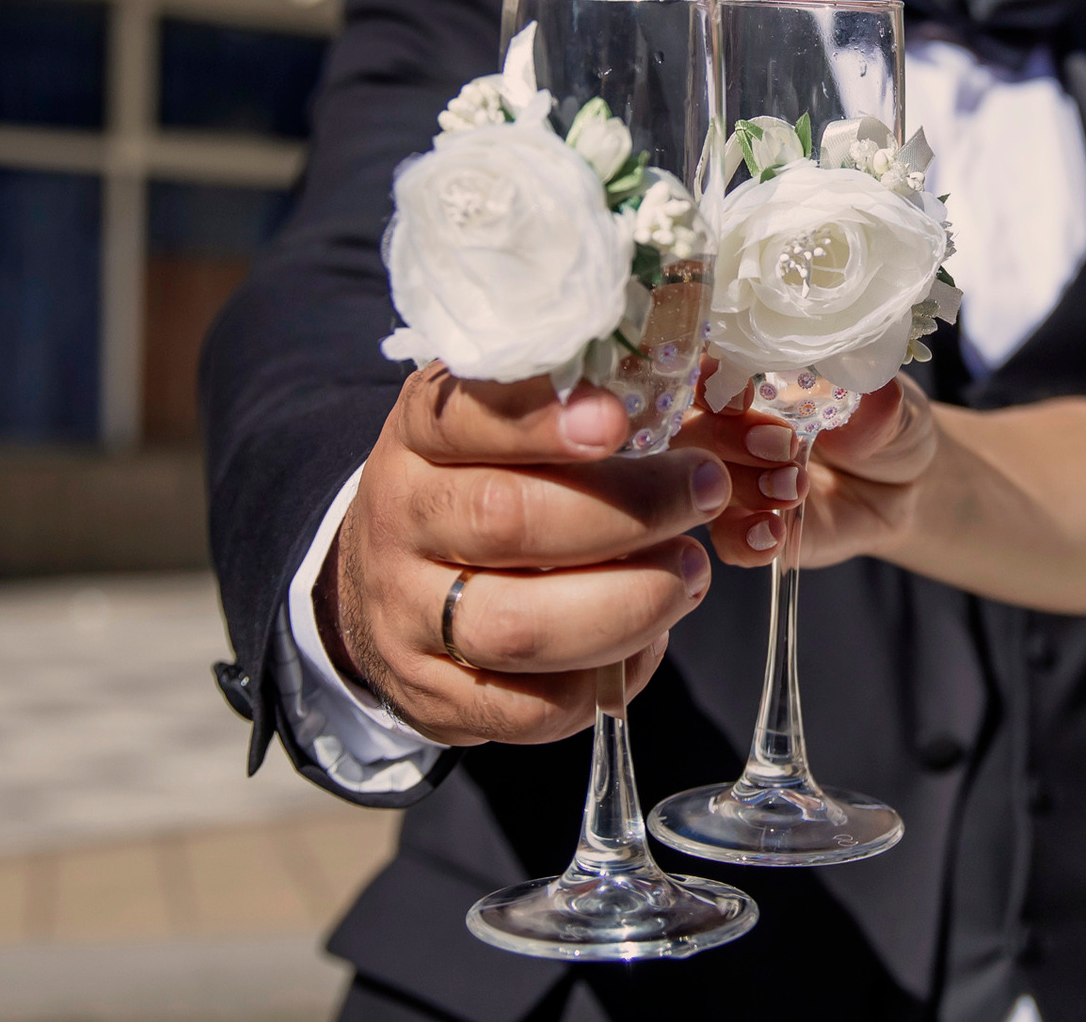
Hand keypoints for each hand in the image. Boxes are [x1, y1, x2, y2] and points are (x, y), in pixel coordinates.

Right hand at [315, 363, 730, 745]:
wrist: (380, 582)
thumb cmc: (477, 482)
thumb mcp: (498, 422)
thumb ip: (568, 399)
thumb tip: (686, 376)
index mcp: (419, 438)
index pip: (466, 418)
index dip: (542, 420)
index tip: (618, 418)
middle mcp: (402, 523)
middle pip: (508, 522)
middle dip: (630, 511)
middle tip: (705, 492)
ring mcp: (408, 618)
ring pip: (521, 626)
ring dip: (630, 604)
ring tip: (691, 574)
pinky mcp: (434, 696)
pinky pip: (530, 707)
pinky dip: (606, 678)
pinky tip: (646, 641)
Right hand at [672, 369, 939, 570]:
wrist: (907, 488)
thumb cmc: (885, 427)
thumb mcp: (890, 404)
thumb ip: (872, 397)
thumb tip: (868, 383)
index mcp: (754, 379)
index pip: (707, 372)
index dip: (711, 380)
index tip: (741, 391)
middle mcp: (732, 429)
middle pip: (690, 431)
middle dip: (728, 437)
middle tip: (786, 446)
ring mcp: (737, 482)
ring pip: (700, 486)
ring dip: (743, 486)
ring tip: (796, 486)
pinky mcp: (753, 528)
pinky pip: (726, 540)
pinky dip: (745, 538)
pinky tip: (775, 534)